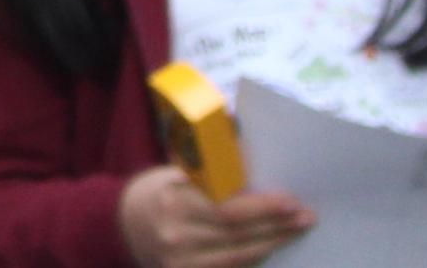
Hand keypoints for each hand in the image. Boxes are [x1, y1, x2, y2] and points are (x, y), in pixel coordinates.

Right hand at [116, 164, 314, 266]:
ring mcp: (180, 261)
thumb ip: (213, 177)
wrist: (120, 224)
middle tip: (306, 217)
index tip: (291, 201)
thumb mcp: (177, 174)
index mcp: (174, 200)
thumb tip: (259, 169)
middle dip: (277, 226)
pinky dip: (253, 259)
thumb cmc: (157, 192)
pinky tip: (270, 248)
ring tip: (295, 232)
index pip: (227, 208)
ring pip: (238, 256)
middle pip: (237, 234)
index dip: (263, 208)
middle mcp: (176, 233)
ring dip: (272, 243)